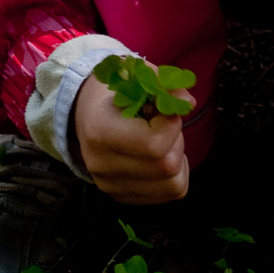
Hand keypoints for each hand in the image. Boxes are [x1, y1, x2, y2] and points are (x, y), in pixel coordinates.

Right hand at [72, 69, 190, 203]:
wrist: (85, 111)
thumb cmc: (116, 91)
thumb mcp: (140, 76)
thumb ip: (166, 86)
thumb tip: (188, 103)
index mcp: (100, 132)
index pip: (154, 144)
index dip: (171, 124)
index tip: (163, 110)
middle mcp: (102, 165)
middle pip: (166, 167)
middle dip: (176, 141)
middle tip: (163, 124)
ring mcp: (110, 185)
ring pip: (173, 185)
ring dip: (177, 159)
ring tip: (161, 140)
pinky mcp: (121, 196)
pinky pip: (167, 194)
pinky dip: (173, 175)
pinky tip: (158, 156)